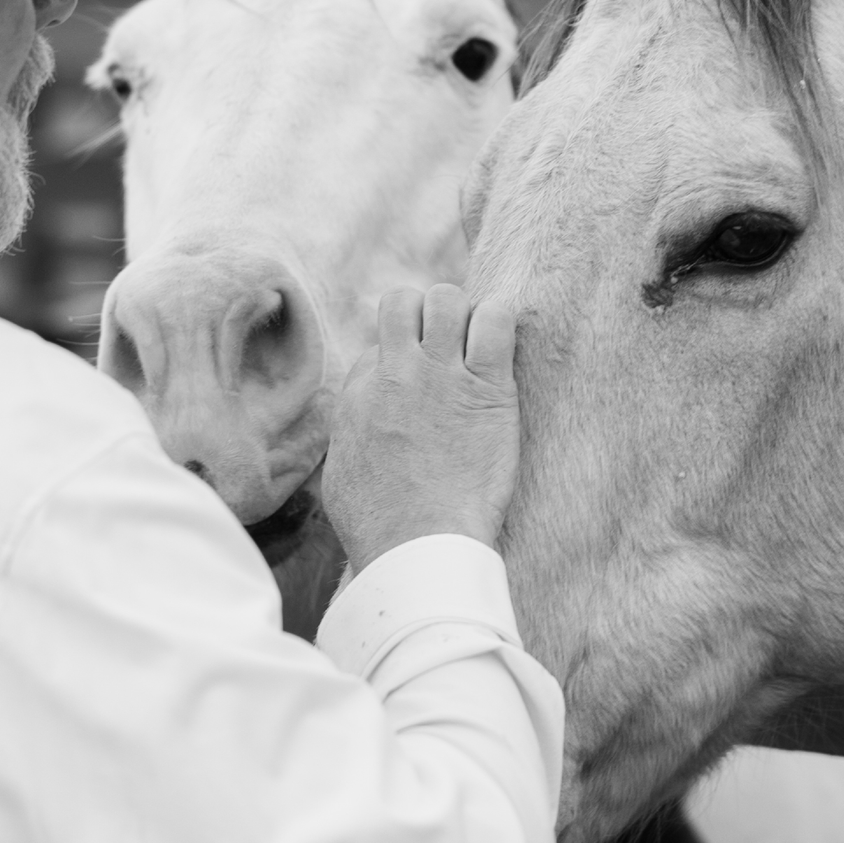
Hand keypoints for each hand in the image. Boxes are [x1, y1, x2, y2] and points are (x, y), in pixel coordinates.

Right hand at [324, 285, 519, 576]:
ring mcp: (443, 374)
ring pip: (449, 298)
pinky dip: (500, 321)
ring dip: (465, 316)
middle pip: (407, 301)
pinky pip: (497, 320)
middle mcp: (397, 371)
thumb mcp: (342, 470)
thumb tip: (366, 405)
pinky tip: (501, 351)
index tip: (421, 383)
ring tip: (477, 350)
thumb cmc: (380, 524)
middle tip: (450, 351)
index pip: (382, 341)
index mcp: (360, 391)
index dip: (403, 357)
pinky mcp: (488, 388)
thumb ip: (354, 428)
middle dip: (429, 315)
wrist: (419, 544)